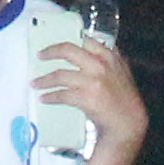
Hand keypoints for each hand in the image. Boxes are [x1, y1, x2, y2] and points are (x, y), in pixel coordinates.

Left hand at [31, 32, 144, 164]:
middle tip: (40, 55)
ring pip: (60, 75)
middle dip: (50, 51)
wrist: (128, 123)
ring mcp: (92, 81)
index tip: (58, 44)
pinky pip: (61, 95)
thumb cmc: (125, 100)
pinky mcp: (85, 97)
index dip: (70, 41)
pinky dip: (50, 97)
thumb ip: (110, 59)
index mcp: (110, 57)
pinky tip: (44, 98)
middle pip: (68, 50)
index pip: (87, 41)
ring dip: (44, 80)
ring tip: (35, 83)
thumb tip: (92, 46)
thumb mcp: (123, 73)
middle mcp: (100, 65)